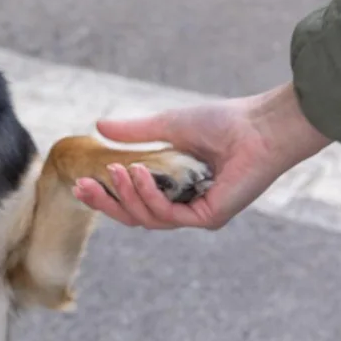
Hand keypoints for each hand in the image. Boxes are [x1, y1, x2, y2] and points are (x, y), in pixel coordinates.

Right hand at [73, 82, 330, 229]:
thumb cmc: (223, 122)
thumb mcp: (167, 125)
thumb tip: (98, 126)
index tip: (81, 183)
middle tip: (82, 188)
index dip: (106, 196)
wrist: (259, 125)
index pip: (134, 201)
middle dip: (106, 204)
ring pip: (147, 219)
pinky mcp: (209, 218)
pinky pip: (168, 216)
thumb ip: (134, 133)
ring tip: (116, 169)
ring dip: (126, 195)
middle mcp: (185, 206)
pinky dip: (149, 196)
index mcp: (175, 188)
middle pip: (135, 217)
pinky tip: (139, 173)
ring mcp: (197, 215)